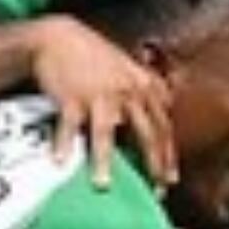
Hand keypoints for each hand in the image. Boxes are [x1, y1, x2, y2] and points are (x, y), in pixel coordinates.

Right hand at [28, 17, 176, 190]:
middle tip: (154, 190)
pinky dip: (63, 143)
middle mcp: (126, 91)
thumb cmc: (93, 56)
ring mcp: (98, 94)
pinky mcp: (71, 96)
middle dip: (151, 164)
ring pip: (104, 132)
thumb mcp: (128, 67)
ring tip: (102, 184)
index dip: (168, 155)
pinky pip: (68, 124)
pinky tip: (60, 161)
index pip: (163, 125)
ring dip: (103, 160)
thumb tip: (167, 105)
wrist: (59, 37)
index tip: (169, 180)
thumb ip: (147, 88)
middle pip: (144, 132)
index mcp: (142, 86)